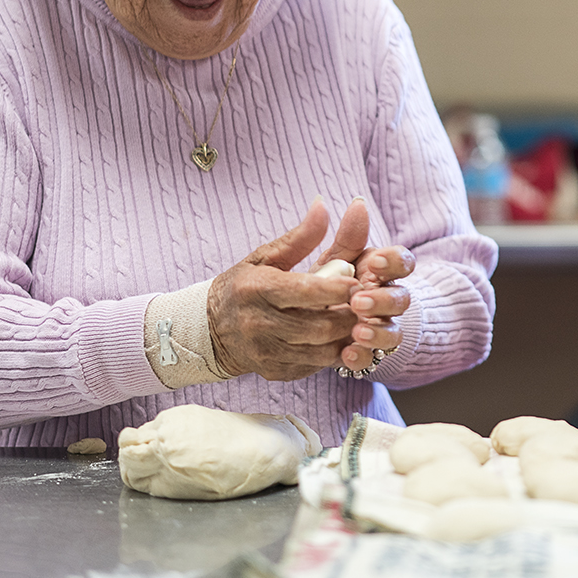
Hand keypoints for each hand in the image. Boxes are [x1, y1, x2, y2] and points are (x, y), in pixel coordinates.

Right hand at [208, 199, 362, 380]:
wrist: (208, 331)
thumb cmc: (243, 287)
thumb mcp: (265, 257)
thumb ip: (299, 237)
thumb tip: (323, 205)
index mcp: (257, 289)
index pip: (305, 291)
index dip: (337, 289)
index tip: (359, 282)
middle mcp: (260, 324)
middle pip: (319, 326)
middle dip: (350, 316)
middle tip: (368, 304)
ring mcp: (267, 352)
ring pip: (321, 350)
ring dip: (347, 336)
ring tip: (360, 320)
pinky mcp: (276, 372)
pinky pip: (315, 365)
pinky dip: (334, 352)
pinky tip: (342, 338)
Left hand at [316, 200, 415, 371]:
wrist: (300, 320)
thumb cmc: (323, 282)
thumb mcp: (332, 259)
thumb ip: (347, 237)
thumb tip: (357, 203)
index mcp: (380, 272)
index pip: (403, 263)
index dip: (395, 263)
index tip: (375, 263)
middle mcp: (385, 299)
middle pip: (401, 299)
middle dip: (383, 300)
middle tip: (358, 301)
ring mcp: (378, 327)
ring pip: (394, 332)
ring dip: (378, 331)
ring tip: (358, 331)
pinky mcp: (365, 353)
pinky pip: (373, 359)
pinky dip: (363, 357)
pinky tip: (347, 355)